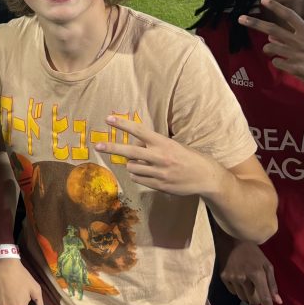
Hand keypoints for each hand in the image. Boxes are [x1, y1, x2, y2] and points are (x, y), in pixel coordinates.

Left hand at [95, 116, 222, 196]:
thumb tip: (134, 142)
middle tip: (97, 145)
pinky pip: (138, 179)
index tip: (108, 119)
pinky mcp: (159, 185)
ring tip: (141, 162)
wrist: (207, 178)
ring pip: (131, 166)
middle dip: (111, 147)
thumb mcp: (173, 145)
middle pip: (128, 151)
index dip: (122, 124)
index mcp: (163, 143)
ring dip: (131, 164)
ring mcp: (159, 173)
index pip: (138, 130)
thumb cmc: (189, 157)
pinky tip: (146, 172)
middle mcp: (159, 157)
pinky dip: (137, 175)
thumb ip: (154, 144)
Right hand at [219, 240, 280, 304]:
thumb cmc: (253, 252)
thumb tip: (277, 301)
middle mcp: (244, 278)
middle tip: (256, 288)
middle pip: (253, 300)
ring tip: (246, 281)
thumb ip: (272, 284)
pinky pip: (233, 292)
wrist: (231, 240)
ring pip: (243, 297)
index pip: (264, 297)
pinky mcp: (223, 277)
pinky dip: (238, 289)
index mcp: (257, 274)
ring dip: (247, 294)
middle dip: (257, 298)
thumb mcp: (267, 264)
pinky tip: (238, 278)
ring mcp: (232, 278)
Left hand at [238, 0, 303, 101]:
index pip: (290, 16)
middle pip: (272, 29)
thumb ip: (293, 39)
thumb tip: (271, 36)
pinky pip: (276, 63)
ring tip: (276, 52)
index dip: (276, 7)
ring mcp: (298, 55)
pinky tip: (288, 66)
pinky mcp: (295, 68)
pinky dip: (278, 63)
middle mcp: (302, 42)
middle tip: (240, 18)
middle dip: (254, 23)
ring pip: (270, 47)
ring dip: (269, 49)